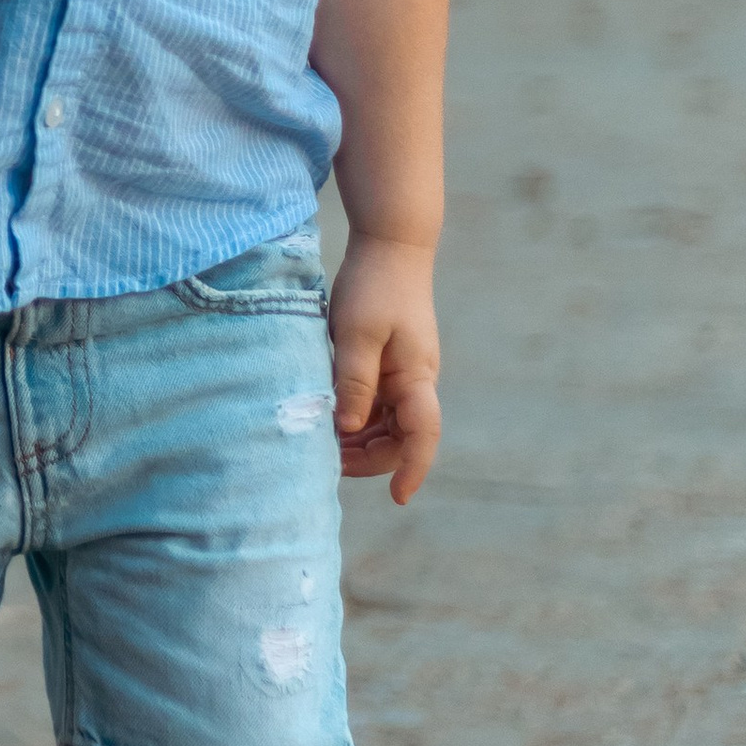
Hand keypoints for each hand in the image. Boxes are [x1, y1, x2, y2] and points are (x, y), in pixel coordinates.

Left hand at [327, 233, 440, 504]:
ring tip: (321, 444)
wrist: (390, 246)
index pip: (423, 436)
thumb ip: (354, 382)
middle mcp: (416, 382)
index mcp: (416, 378)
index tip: (399, 498)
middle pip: (401, 438)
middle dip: (369, 458)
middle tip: (326, 463)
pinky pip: (377, 404)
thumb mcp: (357, 334)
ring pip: (387, 424)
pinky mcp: (389, 363)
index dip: (413, 470)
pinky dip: (356, 417)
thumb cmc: (374, 286)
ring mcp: (404, 373)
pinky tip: (328, 417)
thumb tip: (347, 429)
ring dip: (360, 440)